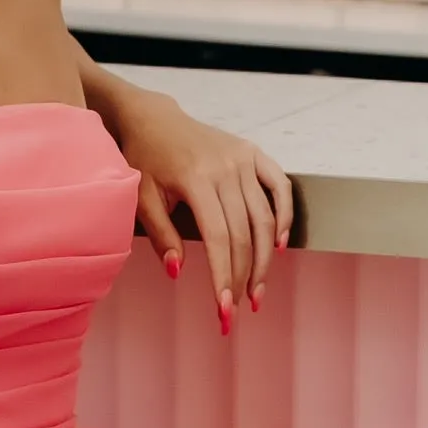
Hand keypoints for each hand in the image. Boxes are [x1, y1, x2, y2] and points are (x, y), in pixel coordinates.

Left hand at [112, 94, 291, 332]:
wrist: (153, 118)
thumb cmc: (144, 159)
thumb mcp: (142, 197)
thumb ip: (161, 234)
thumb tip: (177, 271)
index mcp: (196, 179)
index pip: (218, 238)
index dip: (224, 276)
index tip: (223, 309)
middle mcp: (225, 168)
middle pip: (244, 233)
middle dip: (245, 275)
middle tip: (242, 308)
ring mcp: (242, 159)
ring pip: (264, 216)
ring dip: (266, 257)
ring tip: (258, 289)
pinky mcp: (252, 153)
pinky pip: (279, 185)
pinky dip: (285, 214)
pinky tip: (281, 243)